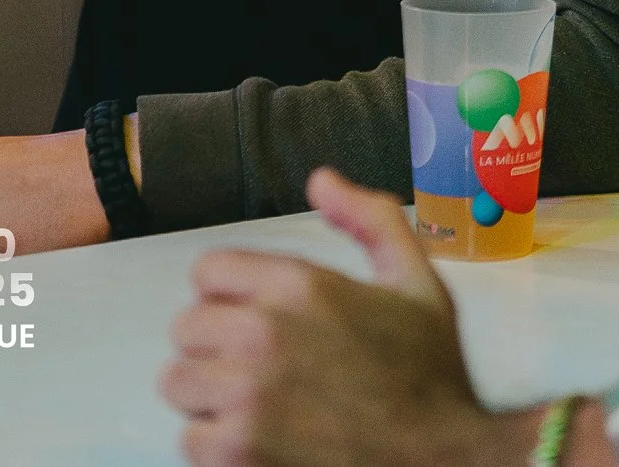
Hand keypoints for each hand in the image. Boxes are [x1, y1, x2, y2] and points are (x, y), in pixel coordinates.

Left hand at [161, 168, 591, 466]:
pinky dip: (217, 444)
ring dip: (209, 394)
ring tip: (256, 403)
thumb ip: (370, 219)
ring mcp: (245, 396)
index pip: (208, 270)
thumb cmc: (429, 375)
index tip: (256, 316)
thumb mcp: (416, 282)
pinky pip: (187, 437)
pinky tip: (261, 440)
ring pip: (177, 382)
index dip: (231, 293)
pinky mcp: (234, 452)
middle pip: (185, 326)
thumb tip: (322, 179)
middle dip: (217, 344)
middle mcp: (264, 334)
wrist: (440, 459)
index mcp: (301, 285)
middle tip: (259, 366)